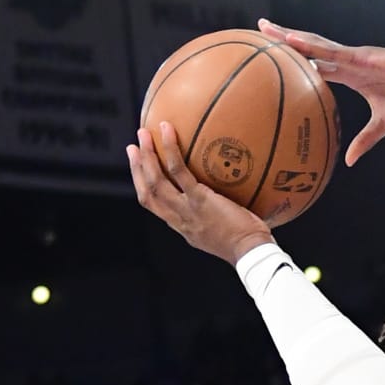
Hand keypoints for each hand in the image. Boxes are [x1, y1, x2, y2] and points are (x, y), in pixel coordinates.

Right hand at [129, 122, 275, 261]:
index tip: (139, 169)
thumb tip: (225, 199)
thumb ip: (214, 218)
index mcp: (183, 227)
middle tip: (133, 146)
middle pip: (148, 192)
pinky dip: (170, 149)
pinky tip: (167, 130)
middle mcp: (179, 220)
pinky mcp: (200, 199)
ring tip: (144, 134)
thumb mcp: (222, 234)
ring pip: (156, 180)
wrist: (251, 253)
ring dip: (146, 155)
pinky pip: (179, 170)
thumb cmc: (248, 245)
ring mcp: (187, 209)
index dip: (143, 186)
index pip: (154, 206)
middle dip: (137, 168)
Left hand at [257, 22, 384, 167]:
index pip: (315, 64)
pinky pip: (334, 52)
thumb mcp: (384, 125)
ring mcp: (354, 57)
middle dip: (284, 38)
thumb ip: (365, 140)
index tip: (272, 54)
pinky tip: (295, 41)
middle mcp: (347, 62)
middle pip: (309, 47)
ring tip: (268, 29)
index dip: (295, 58)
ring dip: (291, 37)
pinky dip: (314, 47)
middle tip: (259, 28)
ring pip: (316, 44)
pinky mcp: (364, 57)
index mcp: (350, 74)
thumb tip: (350, 161)